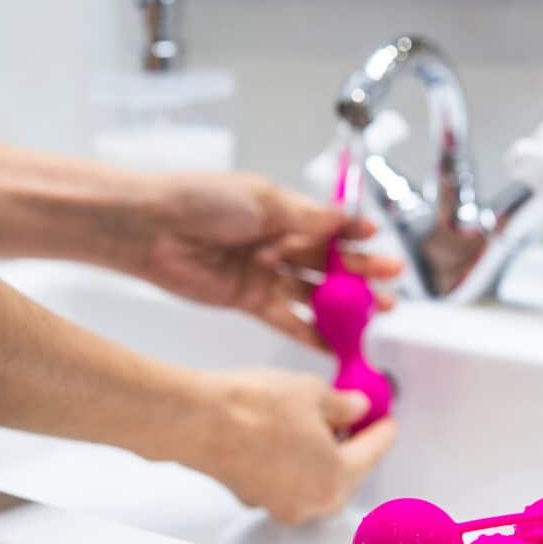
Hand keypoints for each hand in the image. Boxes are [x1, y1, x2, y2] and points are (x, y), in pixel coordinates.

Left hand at [115, 171, 402, 348]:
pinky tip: (336, 342)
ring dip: (344, 304)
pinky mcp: (249, 301)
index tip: (378, 244)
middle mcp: (277, 243)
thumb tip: (346, 219)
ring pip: (313, 293)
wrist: (151, 228)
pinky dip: (311, 332)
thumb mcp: (262, 200)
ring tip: (376, 313)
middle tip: (391, 283)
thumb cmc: (203, 201)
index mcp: (282, 212)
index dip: (355, 237)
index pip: (329, 227)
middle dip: (360, 272)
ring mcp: (265, 274)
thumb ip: (307, 218)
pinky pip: (287, 319)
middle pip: (328, 263)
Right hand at [180, 368, 396, 523]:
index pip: (372, 453)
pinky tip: (286, 434)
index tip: (387, 422)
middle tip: (355, 420)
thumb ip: (342, 405)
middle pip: (344, 474)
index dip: (382, 432)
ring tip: (316, 421)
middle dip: (351, 446)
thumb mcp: (312, 392)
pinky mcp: (250, 496)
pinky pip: (284, 480)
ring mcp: (277, 504)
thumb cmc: (252, 409)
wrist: (198, 419)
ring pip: (312, 480)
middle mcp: (310, 503)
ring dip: (320, 455)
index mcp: (335, 480)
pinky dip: (292, 460)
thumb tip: (354, 407)